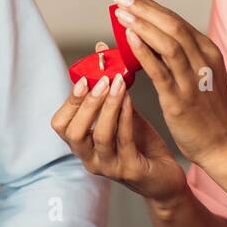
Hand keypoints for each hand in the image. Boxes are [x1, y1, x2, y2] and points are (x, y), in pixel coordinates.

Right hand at [50, 71, 186, 205]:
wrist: (166, 174)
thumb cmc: (142, 144)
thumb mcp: (123, 113)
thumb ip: (111, 89)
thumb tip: (101, 52)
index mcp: (83, 144)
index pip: (60, 124)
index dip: (69, 101)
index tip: (84, 78)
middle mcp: (90, 158)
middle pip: (73, 133)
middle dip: (86, 104)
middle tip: (102, 80)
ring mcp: (108, 167)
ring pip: (100, 136)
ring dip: (108, 107)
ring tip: (118, 84)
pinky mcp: (130, 171)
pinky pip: (125, 140)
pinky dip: (126, 117)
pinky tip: (131, 99)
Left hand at [112, 0, 226, 166]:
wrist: (226, 145)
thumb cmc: (209, 112)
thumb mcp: (200, 75)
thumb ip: (180, 56)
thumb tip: (149, 37)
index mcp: (208, 51)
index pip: (176, 20)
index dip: (151, 6)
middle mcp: (203, 61)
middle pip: (172, 25)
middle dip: (144, 8)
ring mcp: (194, 80)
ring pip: (168, 43)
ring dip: (142, 25)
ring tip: (120, 12)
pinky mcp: (182, 100)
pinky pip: (161, 71)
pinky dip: (145, 52)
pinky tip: (129, 39)